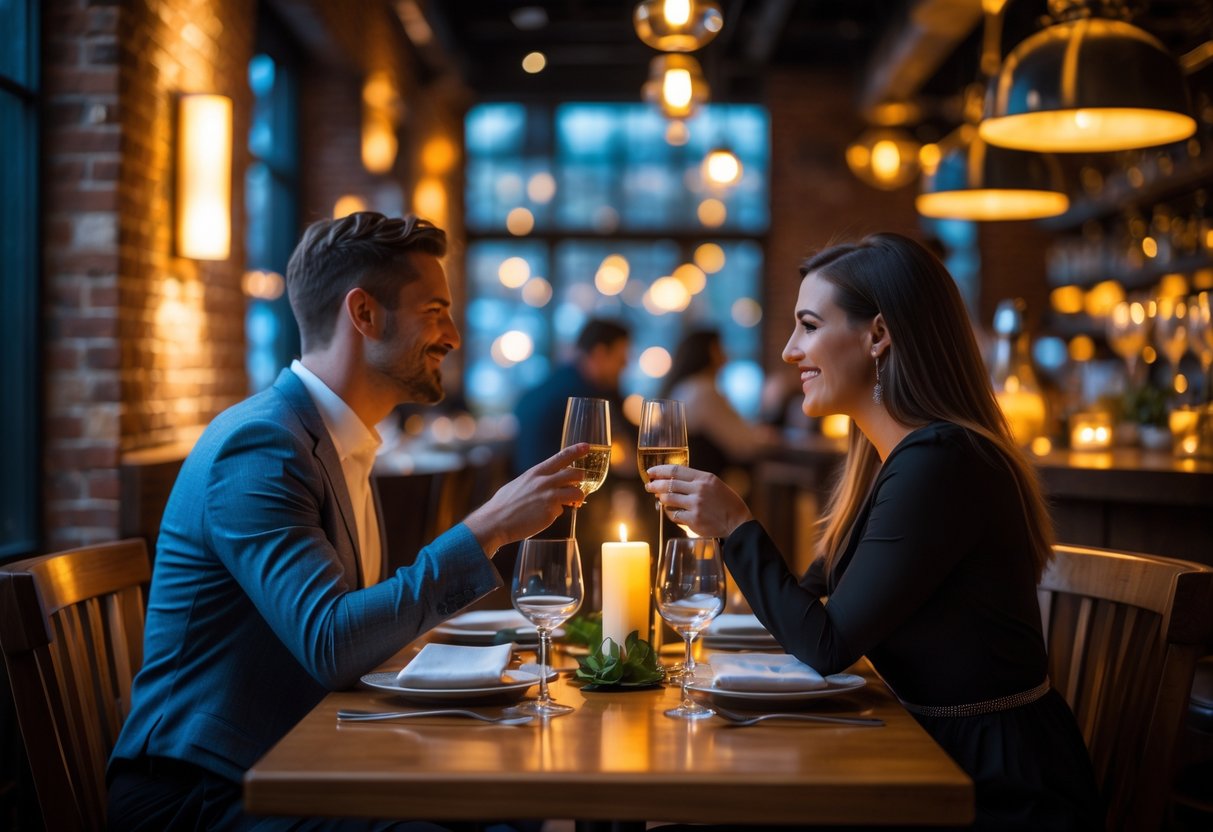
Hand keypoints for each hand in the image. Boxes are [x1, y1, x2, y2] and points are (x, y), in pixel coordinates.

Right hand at [464, 443, 588, 555]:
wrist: (495, 521)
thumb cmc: (504, 504)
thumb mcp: (519, 484)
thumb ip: (535, 481)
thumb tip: (547, 483)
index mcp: (536, 472)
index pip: (561, 457)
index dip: (576, 450)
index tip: (587, 446)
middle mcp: (545, 481)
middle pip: (575, 474)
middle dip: (580, 480)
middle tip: (577, 485)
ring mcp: (549, 496)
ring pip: (577, 492)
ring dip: (577, 498)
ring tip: (572, 503)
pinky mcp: (551, 512)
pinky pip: (562, 510)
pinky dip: (557, 513)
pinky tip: (545, 516)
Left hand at [644, 464, 752, 537]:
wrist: (738, 524)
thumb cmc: (727, 504)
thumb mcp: (715, 485)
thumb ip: (696, 481)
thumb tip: (672, 481)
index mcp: (704, 478)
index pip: (675, 470)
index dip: (660, 470)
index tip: (651, 472)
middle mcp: (699, 489)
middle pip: (669, 484)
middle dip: (655, 484)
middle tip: (648, 485)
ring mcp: (696, 505)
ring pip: (668, 499)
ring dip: (661, 499)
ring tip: (659, 499)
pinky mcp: (694, 520)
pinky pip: (674, 515)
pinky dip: (670, 513)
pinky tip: (671, 512)